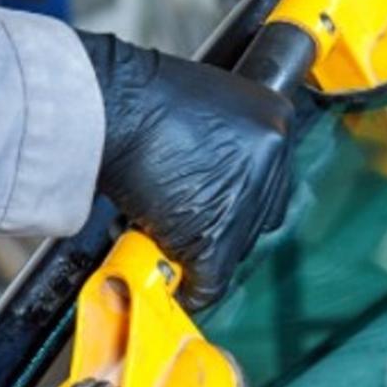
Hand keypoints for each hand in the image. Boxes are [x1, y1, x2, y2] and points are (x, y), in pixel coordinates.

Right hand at [77, 31, 292, 310]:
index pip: (272, 179)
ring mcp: (248, 196)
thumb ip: (227, 144)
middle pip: (259, 216)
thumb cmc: (140, 100)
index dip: (239, 196)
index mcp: (275, 121)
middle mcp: (272, 157)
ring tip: (169, 235)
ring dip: (203, 248)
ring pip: (236, 248)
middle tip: (190, 221)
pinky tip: (174, 281)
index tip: (219, 204)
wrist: (110, 105)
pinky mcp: (219, 233)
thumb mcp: (207, 106)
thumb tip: (218, 178)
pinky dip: (191, 286)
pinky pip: (213, 279)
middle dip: (224, 224)